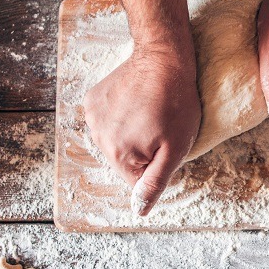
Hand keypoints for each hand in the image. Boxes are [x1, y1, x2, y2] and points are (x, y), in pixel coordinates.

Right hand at [82, 40, 200, 215]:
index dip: (156, 165)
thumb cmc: (177, 104)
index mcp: (121, 156)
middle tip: (160, 125)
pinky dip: (120, 116)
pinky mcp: (92, 101)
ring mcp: (93, 118)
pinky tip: (135, 102)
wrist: (163, 58)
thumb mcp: (176, 149)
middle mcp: (100, 139)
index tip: (166, 143)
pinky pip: (107, 121)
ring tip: (149, 111)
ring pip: (116, 141)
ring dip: (131, 133)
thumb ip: (155, 182)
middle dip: (143, 150)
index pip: (137, 181)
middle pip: (125, 162)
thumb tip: (138, 210)